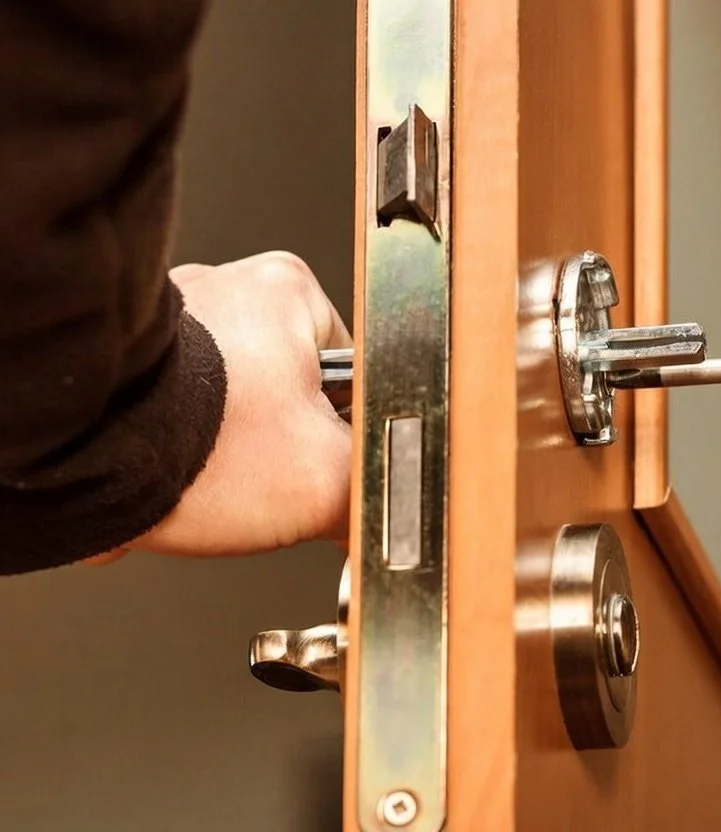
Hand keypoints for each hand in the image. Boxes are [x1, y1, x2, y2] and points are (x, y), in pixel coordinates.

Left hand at [86, 252, 351, 563]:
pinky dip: (165, 455)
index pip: (351, 377)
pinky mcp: (117, 358)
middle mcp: (222, 287)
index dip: (340, 438)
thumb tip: (384, 517)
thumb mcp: (324, 483)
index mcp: (289, 293)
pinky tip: (161, 481)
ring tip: (201, 482)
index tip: (319, 467)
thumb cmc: (186, 442)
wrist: (68, 453)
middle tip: (254, 480)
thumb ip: (372, 496)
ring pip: (222, 412)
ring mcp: (166, 321)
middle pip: (284, 396)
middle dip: (270, 452)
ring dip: (213, 457)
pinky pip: (166, 416)